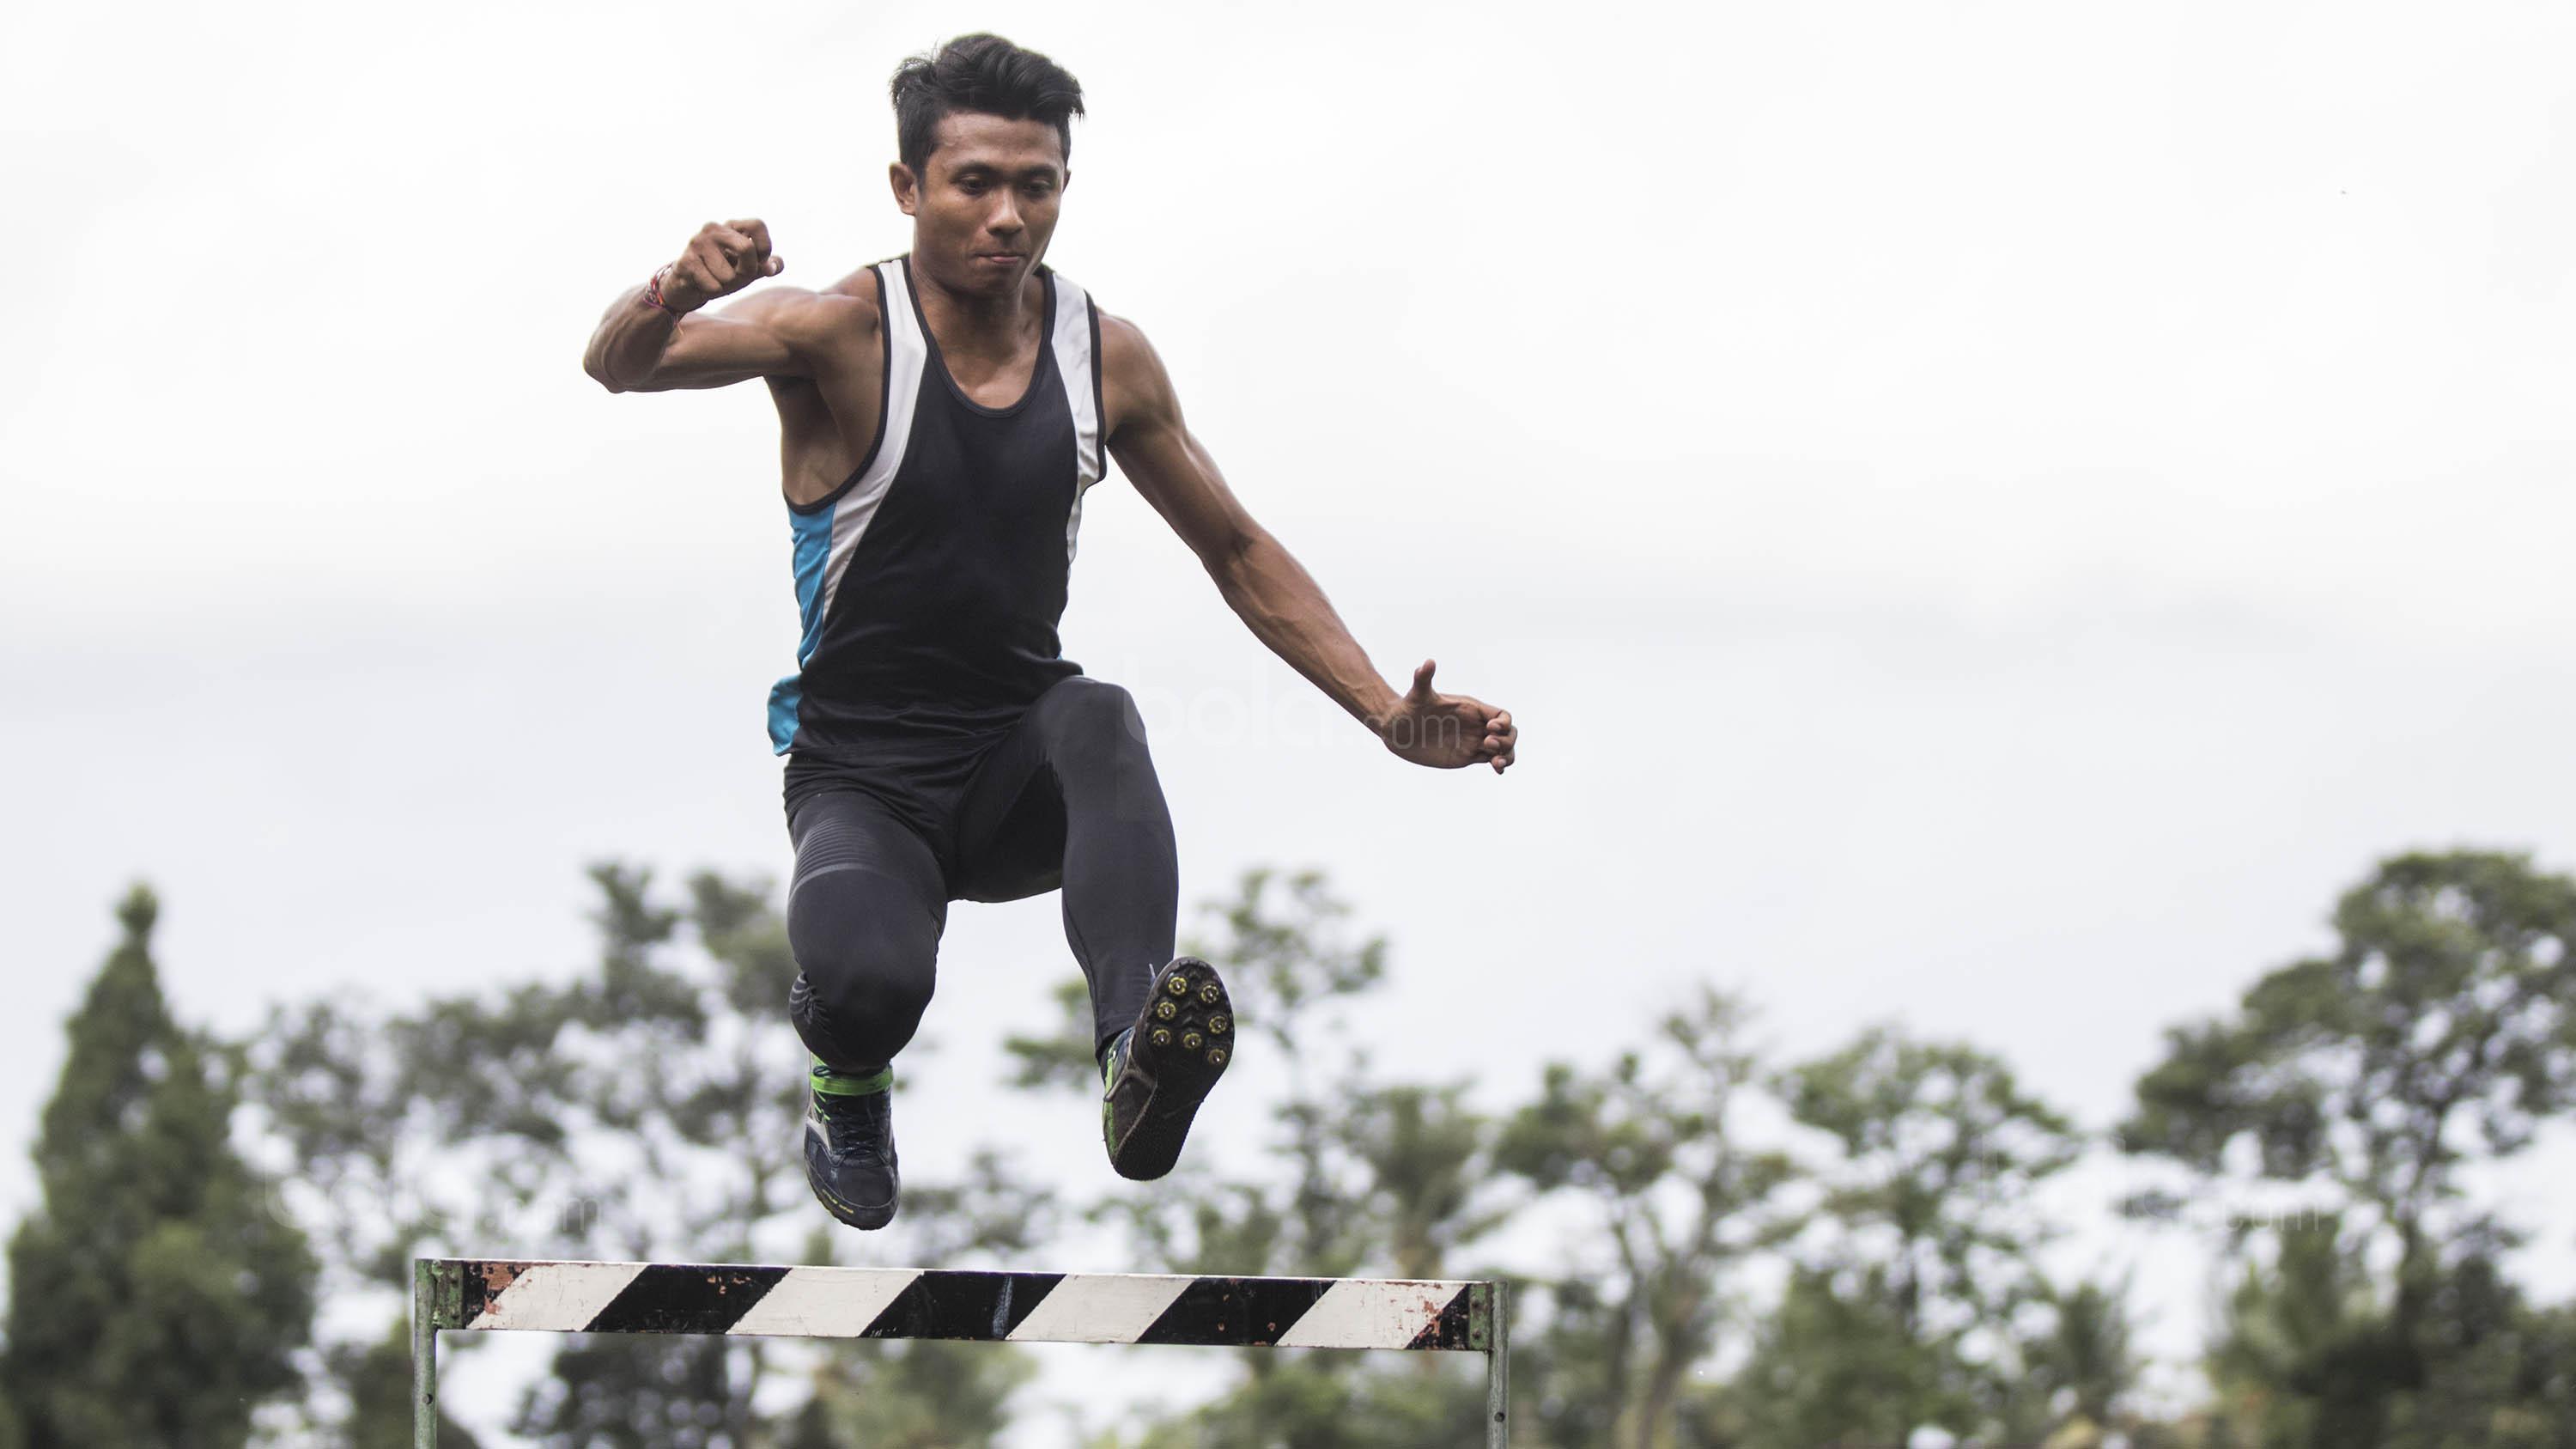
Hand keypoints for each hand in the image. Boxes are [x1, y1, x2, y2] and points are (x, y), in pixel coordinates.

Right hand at [659, 218, 783, 311]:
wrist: (686, 285)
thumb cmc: (720, 273)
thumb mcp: (747, 269)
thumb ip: (766, 266)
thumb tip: (774, 267)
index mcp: (730, 227)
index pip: (757, 225)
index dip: (764, 247)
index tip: (758, 262)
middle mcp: (713, 229)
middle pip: (746, 248)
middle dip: (747, 271)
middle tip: (736, 276)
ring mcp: (697, 243)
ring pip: (729, 275)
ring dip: (726, 285)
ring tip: (714, 279)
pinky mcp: (686, 261)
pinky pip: (714, 286)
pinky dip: (712, 291)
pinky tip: (702, 283)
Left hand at [1377, 659, 1516, 773]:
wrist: (1395, 728)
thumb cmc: (1407, 708)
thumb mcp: (1417, 694)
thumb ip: (1424, 679)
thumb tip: (1427, 662)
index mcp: (1470, 709)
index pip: (1501, 715)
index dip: (1503, 723)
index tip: (1489, 729)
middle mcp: (1475, 725)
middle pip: (1507, 733)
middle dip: (1506, 741)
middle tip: (1487, 745)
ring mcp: (1472, 741)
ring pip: (1503, 749)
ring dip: (1507, 756)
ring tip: (1496, 765)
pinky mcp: (1466, 756)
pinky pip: (1490, 760)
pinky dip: (1499, 766)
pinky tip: (1497, 771)